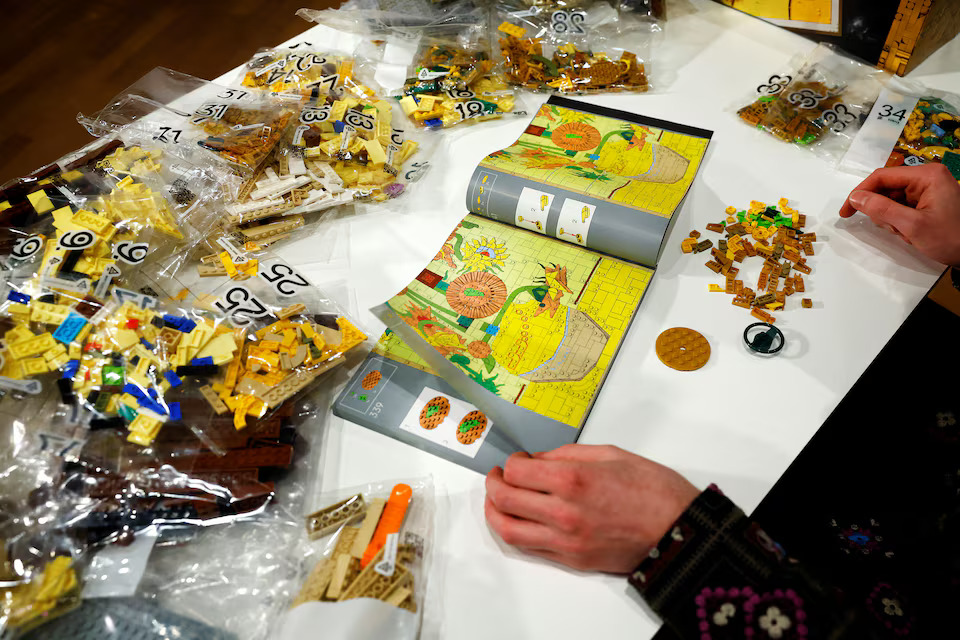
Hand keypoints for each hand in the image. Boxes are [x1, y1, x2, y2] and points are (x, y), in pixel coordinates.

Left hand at [484, 444, 699, 572]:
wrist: (682, 531)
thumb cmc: (655, 491)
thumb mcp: (610, 454)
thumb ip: (566, 456)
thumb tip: (537, 460)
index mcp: (573, 481)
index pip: (516, 473)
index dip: (511, 464)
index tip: (516, 460)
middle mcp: (564, 513)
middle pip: (505, 501)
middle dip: (494, 485)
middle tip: (498, 476)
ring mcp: (566, 541)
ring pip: (510, 531)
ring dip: (495, 513)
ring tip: (498, 500)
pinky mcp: (573, 560)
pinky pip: (531, 548)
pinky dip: (517, 532)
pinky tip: (519, 519)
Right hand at [839, 164, 959, 265]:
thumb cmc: (950, 238)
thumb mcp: (912, 226)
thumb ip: (881, 209)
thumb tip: (855, 198)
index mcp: (926, 175)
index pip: (882, 177)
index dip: (860, 193)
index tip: (845, 212)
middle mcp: (927, 177)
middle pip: (887, 188)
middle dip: (882, 211)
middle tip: (893, 229)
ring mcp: (929, 189)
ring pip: (892, 200)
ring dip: (892, 219)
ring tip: (907, 233)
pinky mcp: (929, 201)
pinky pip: (903, 207)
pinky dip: (900, 222)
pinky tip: (911, 233)